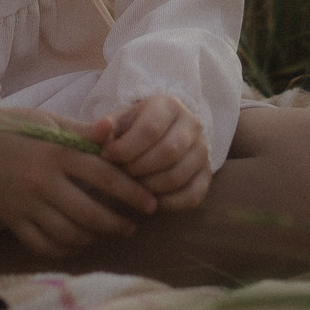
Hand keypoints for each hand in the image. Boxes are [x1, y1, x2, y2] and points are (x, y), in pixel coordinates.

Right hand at [0, 104, 159, 257]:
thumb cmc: (18, 128)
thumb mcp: (51, 121)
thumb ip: (83, 132)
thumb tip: (114, 129)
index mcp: (56, 153)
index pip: (104, 176)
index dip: (132, 192)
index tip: (151, 203)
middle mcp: (42, 182)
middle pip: (90, 213)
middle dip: (118, 223)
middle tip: (133, 225)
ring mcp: (26, 205)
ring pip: (69, 233)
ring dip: (96, 238)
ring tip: (110, 234)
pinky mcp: (12, 221)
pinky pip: (44, 245)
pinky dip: (67, 249)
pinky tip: (81, 243)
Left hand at [99, 95, 212, 212]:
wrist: (158, 136)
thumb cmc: (132, 130)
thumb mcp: (116, 123)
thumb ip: (103, 129)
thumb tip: (102, 128)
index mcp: (168, 105)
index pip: (151, 129)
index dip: (125, 148)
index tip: (107, 156)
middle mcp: (192, 124)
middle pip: (167, 153)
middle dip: (137, 169)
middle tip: (120, 173)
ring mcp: (202, 150)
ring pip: (177, 176)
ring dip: (149, 188)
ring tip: (132, 185)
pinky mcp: (207, 175)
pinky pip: (192, 196)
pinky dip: (168, 203)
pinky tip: (150, 200)